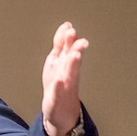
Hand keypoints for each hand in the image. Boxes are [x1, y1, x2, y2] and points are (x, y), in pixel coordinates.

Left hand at [42, 21, 87, 135]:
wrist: (60, 109)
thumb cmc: (60, 83)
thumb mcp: (58, 60)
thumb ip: (62, 44)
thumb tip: (67, 26)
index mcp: (67, 63)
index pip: (69, 49)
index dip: (69, 39)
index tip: (69, 28)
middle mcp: (68, 73)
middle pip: (73, 60)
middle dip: (75, 50)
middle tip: (78, 40)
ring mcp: (64, 86)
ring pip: (69, 74)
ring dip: (72, 64)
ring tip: (75, 55)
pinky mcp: (57, 98)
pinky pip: (58, 92)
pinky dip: (58, 87)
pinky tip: (58, 82)